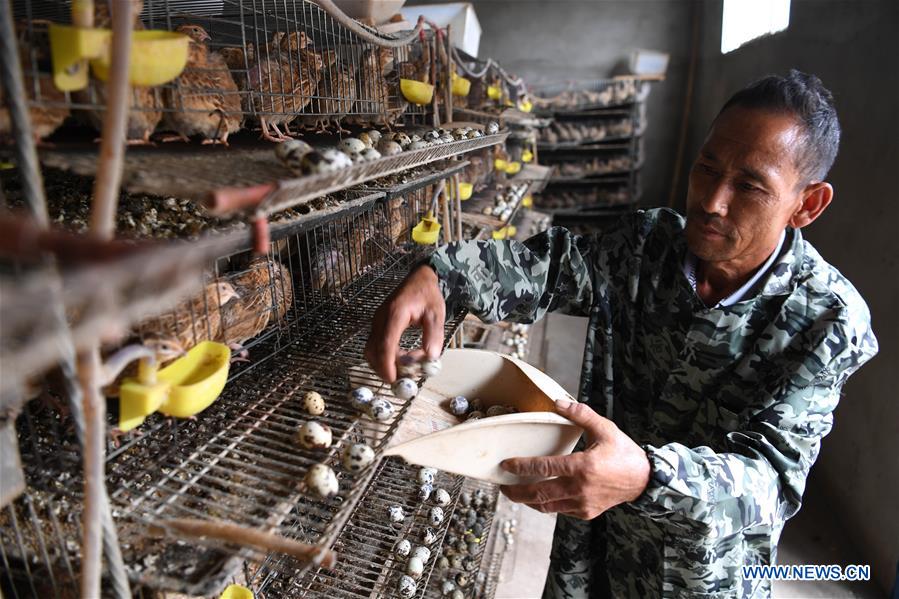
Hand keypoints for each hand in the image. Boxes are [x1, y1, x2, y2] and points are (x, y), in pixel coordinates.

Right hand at [364, 265, 445, 382]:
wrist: (419, 279)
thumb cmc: (427, 295)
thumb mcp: (437, 313)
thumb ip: (434, 334)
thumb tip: (431, 356)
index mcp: (395, 313)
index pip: (386, 343)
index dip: (387, 363)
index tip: (392, 378)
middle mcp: (381, 318)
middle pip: (374, 349)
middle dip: (384, 368)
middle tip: (400, 380)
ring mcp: (377, 321)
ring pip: (371, 349)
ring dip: (383, 363)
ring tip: (404, 368)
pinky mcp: (378, 325)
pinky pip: (375, 345)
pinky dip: (384, 355)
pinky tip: (401, 357)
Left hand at [500, 399, 649, 519]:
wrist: (643, 480)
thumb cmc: (623, 453)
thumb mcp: (605, 429)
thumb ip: (581, 415)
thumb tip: (558, 402)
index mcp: (582, 467)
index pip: (543, 467)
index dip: (521, 467)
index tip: (506, 465)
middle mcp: (579, 488)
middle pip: (538, 494)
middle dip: (516, 492)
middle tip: (503, 486)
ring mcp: (582, 503)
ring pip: (547, 506)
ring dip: (529, 501)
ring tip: (515, 493)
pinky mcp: (586, 512)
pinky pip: (560, 510)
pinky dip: (547, 504)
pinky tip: (540, 497)